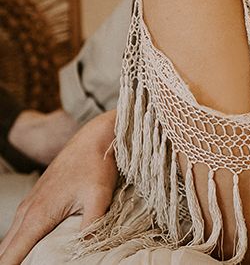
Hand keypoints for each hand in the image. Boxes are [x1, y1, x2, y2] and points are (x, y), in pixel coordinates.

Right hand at [0, 111, 117, 264]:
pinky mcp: (36, 200)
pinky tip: (35, 249)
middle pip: (6, 251)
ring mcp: (29, 205)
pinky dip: (21, 243)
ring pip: (12, 239)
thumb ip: (91, 226)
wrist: (94, 138)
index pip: (10, 257)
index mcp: (37, 216)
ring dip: (16, 254)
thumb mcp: (99, 197)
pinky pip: (20, 228)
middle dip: (13, 264)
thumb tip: (84, 251)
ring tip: (32, 262)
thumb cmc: (96, 165)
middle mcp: (26, 212)